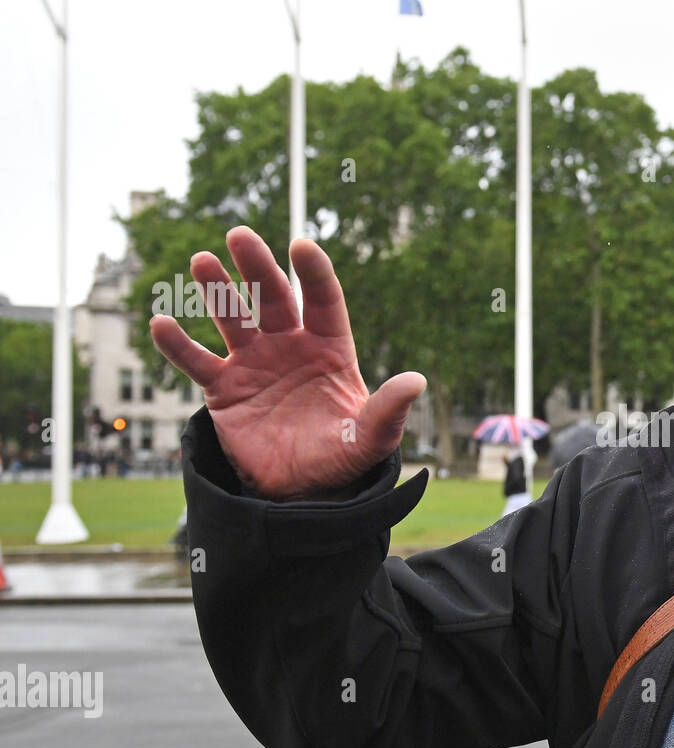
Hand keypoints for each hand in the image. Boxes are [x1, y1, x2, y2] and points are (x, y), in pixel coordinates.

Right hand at [149, 226, 425, 500]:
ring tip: (202, 261)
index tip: (301, 246)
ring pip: (233, 318)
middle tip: (240, 236)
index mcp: (329, 348)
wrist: (300, 490)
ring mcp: (254, 362)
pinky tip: (161, 324)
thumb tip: (417, 381)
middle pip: (273, 298)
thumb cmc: (341, 456)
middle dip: (257, 267)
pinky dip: (177, 345)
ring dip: (216, 290)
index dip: (313, 273)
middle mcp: (290, 346)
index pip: (323, 301)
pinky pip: (196, 361)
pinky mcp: (223, 388)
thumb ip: (388, 410)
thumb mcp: (369, 437)